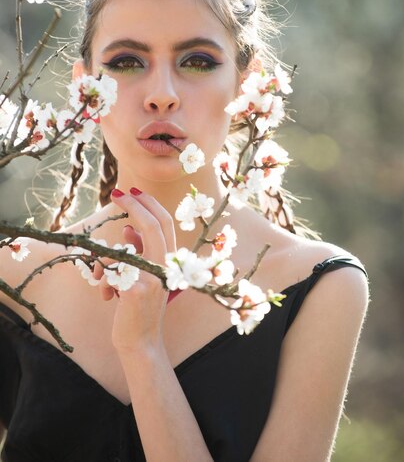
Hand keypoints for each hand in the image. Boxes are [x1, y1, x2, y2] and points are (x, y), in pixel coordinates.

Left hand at [93, 188, 176, 354]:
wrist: (141, 343)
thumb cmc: (139, 307)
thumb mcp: (144, 276)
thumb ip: (141, 252)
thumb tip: (129, 230)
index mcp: (170, 262)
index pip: (165, 223)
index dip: (149, 204)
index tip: (132, 192)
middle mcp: (166, 268)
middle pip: (152, 225)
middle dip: (133, 205)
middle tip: (116, 194)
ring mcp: (152, 279)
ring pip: (123, 250)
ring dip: (106, 262)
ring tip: (102, 279)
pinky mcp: (134, 291)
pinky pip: (110, 270)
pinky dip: (103, 281)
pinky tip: (105, 297)